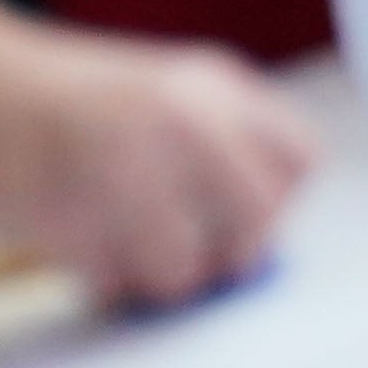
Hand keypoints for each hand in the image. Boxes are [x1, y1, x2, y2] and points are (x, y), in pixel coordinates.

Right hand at [0, 3, 313, 307]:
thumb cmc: (80, 102)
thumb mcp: (173, 93)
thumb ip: (228, 148)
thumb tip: (263, 242)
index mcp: (215, 85)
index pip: (301, 160)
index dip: (279, 203)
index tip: (249, 218)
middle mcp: (182, 122)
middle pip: (257, 216)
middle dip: (236, 252)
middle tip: (207, 257)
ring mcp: (124, 170)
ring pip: (184, 268)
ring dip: (160, 276)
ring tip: (132, 252)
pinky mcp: (66, 219)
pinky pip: (113, 282)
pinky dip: (104, 279)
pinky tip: (87, 247)